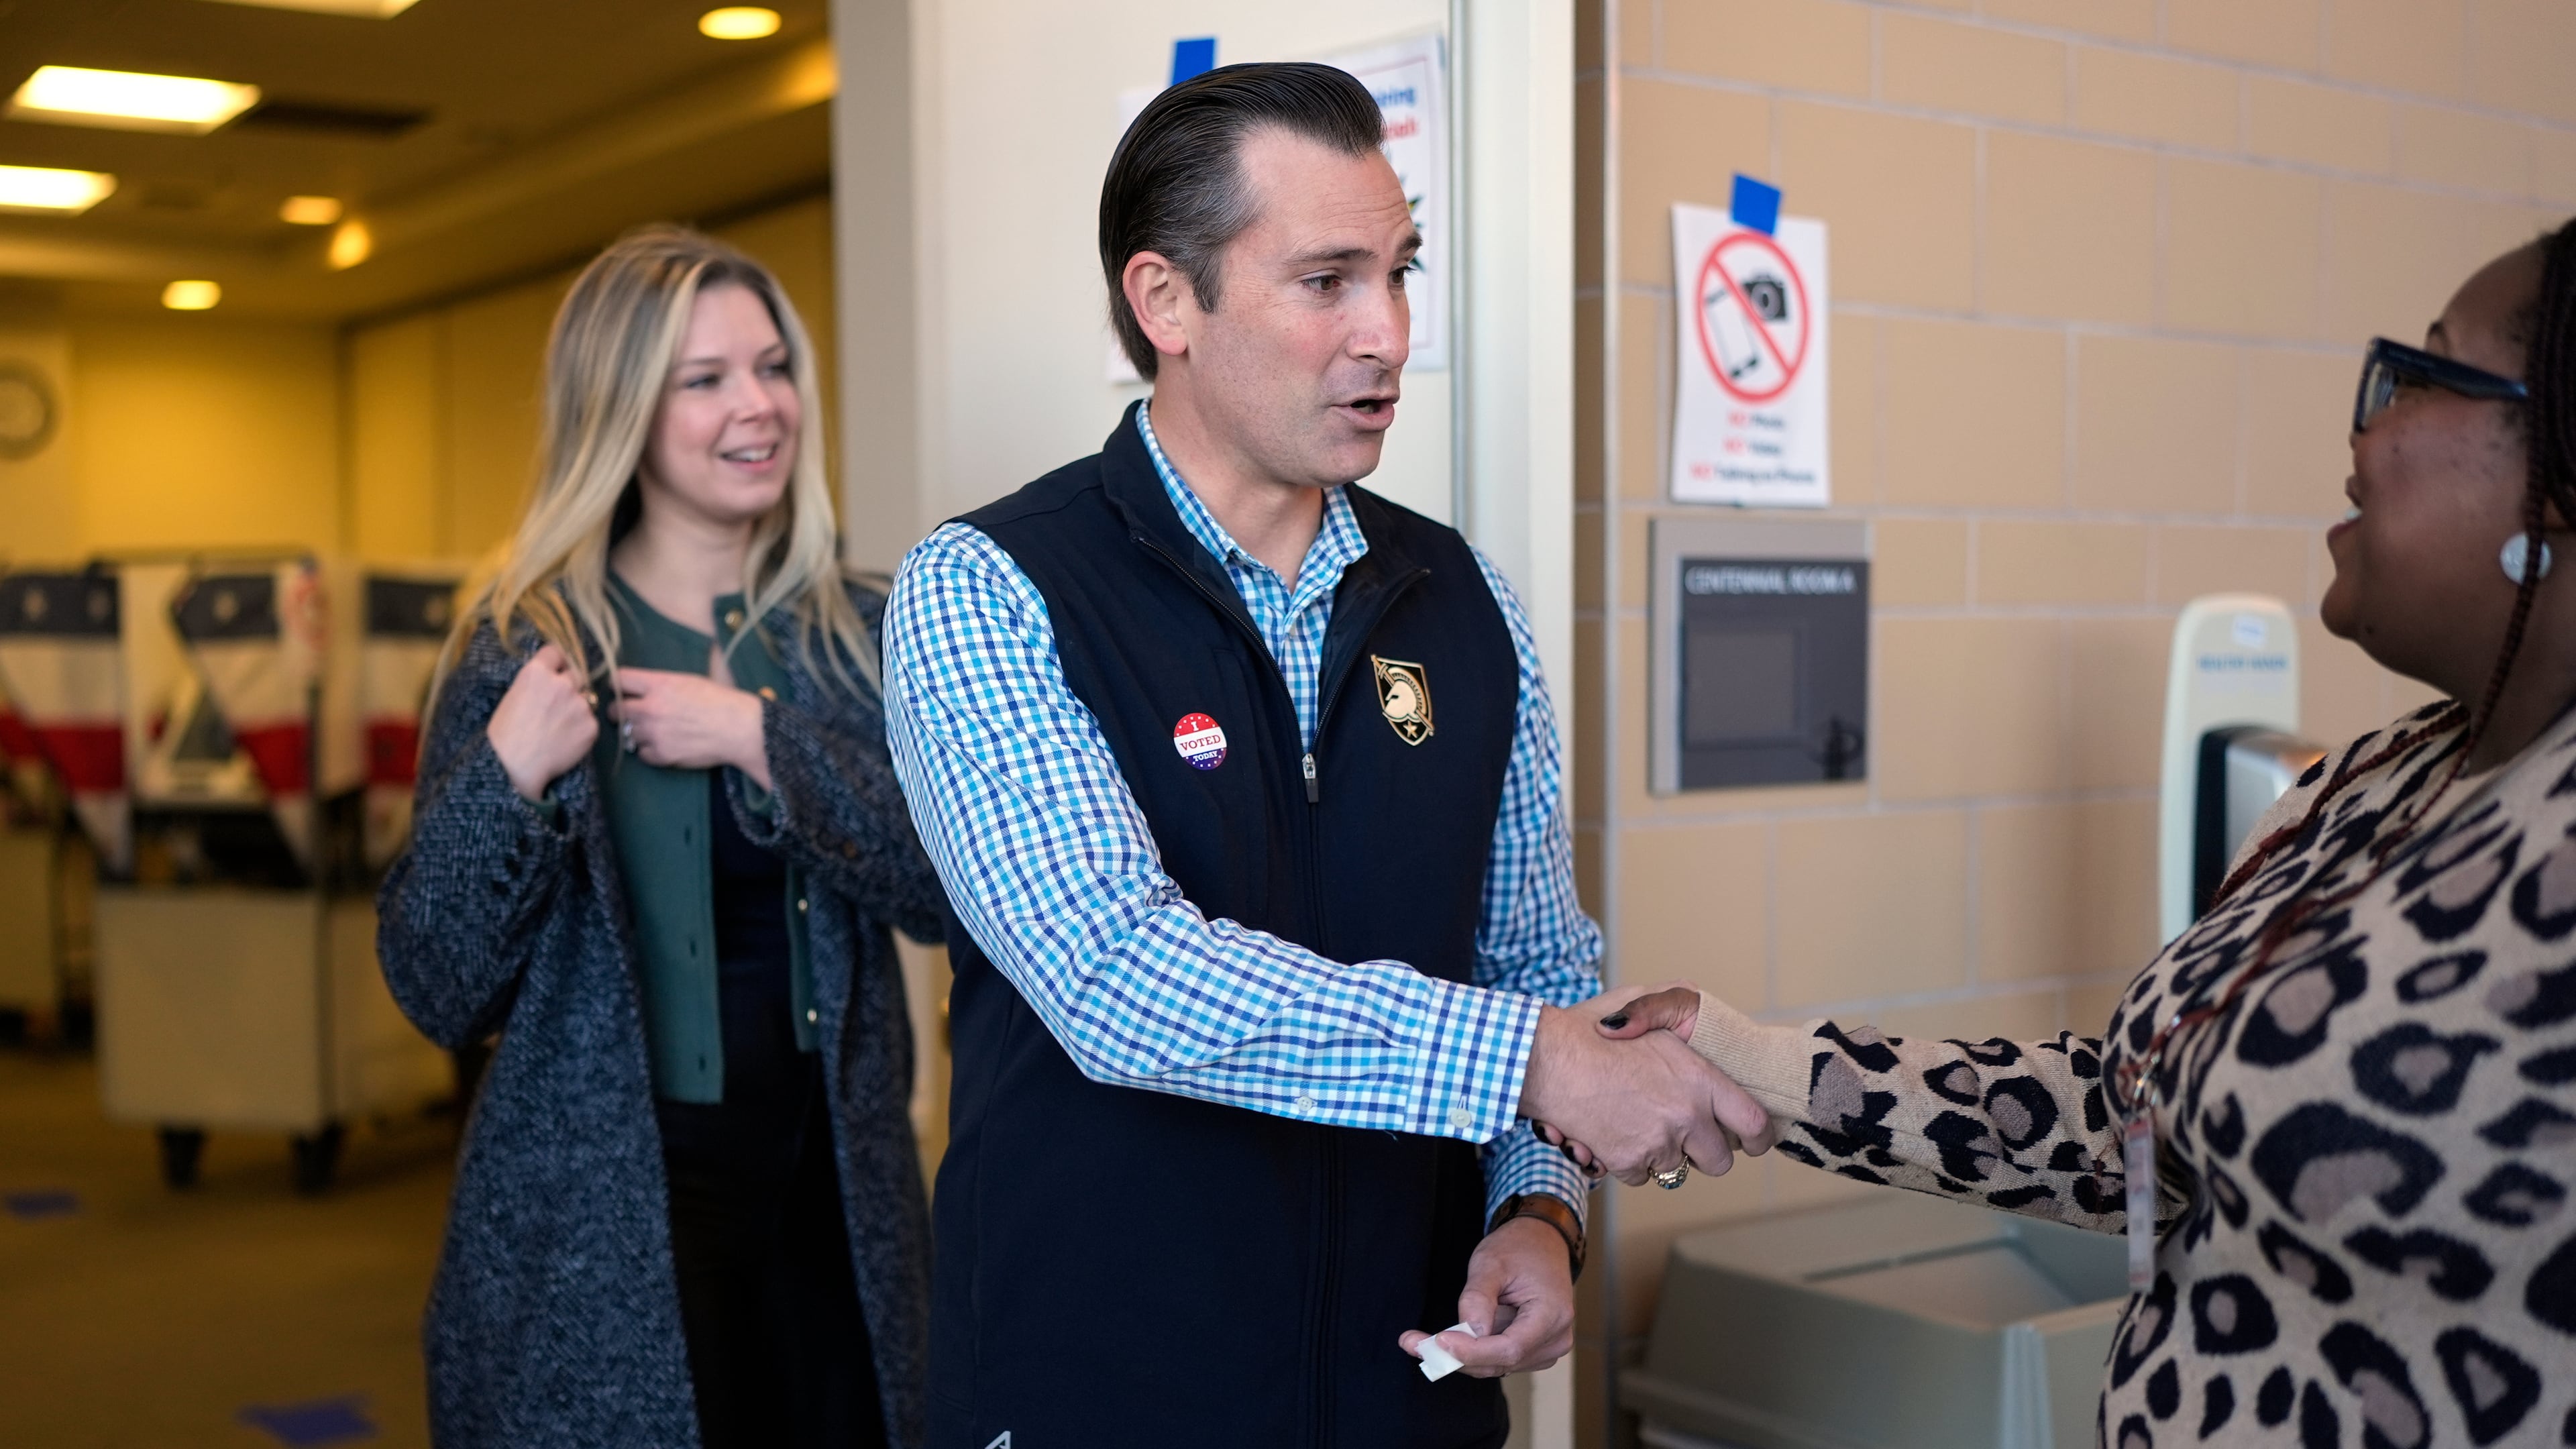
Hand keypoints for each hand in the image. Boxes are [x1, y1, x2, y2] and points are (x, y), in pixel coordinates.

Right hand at [487, 643, 598, 801]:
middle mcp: (562, 683)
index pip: (557, 651)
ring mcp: (580, 704)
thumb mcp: (514, 695)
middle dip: (571, 684)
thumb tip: (553, 678)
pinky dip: (582, 728)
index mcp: (537, 672)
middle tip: (560, 702)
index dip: (557, 662)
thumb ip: (537, 683)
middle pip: (577, 673)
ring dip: (578, 707)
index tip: (557, 670)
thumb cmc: (505, 733)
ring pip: (586, 698)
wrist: (514, 765)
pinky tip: (567, 740)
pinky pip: (590, 721)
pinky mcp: (592, 725)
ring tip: (561, 726)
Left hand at [611, 668, 770, 788]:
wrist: (740, 728)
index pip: (618, 680)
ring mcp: (654, 733)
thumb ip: (659, 684)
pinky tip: (665, 745)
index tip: (622, 692)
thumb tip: (638, 689)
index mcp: (658, 684)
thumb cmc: (719, 701)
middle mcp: (651, 708)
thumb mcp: (688, 681)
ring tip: (656, 732)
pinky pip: (641, 754)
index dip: (617, 686)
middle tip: (633, 716)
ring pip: (627, 734)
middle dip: (621, 713)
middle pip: (615, 710)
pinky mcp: (662, 755)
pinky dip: (650, 751)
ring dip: (637, 733)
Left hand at [1396, 1216, 1571, 1376]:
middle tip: (1412, 1343)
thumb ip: (1477, 1299)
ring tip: (1419, 1341)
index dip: (1472, 1351)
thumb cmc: (1519, 1248)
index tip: (1438, 1342)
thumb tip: (1466, 1333)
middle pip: (1500, 1362)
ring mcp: (1547, 1348)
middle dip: (1455, 1356)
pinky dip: (1470, 1352)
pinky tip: (1446, 1338)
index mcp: (1552, 1315)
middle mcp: (1555, 1339)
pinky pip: (1497, 1359)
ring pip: (1495, 1365)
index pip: (1510, 1349)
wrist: (1541, 1242)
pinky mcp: (1533, 1350)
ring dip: (1458, 1355)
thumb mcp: (1492, 1263)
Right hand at [1518, 991, 1771, 1185]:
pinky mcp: (1627, 1162)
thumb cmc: (1589, 1030)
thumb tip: (1692, 993)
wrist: (1545, 1061)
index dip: (1759, 1137)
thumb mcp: (1639, 1002)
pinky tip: (1612, 1130)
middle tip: (1686, 1135)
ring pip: (1675, 1169)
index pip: (1753, 1122)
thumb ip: (1672, 1002)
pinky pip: (1641, 1175)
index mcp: (1700, 1079)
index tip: (1753, 1142)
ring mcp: (1657, 1143)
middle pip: (1719, 1160)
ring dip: (1660, 1152)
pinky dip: (1628, 1160)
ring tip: (1633, 1119)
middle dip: (1706, 1152)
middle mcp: (1686, 1116)